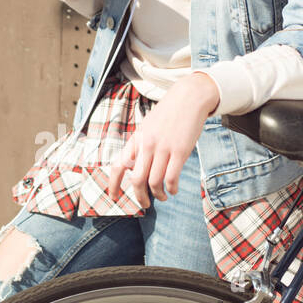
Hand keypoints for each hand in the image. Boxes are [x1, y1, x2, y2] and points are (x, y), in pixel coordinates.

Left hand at [108, 72, 220, 204]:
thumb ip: (140, 146)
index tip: (113, 196)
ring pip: (154, 182)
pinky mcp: (180, 151)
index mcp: (136, 139)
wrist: (189, 98)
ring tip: (162, 197)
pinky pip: (172, 178)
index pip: (118, 165)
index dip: (113, 184)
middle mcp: (147, 145)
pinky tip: (174, 190)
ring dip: (158, 195)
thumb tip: (134, 167)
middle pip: (136, 180)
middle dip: (139, 197)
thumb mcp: (148, 127)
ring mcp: (164, 148)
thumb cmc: (168, 114)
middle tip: (144, 204)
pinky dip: (172, 189)